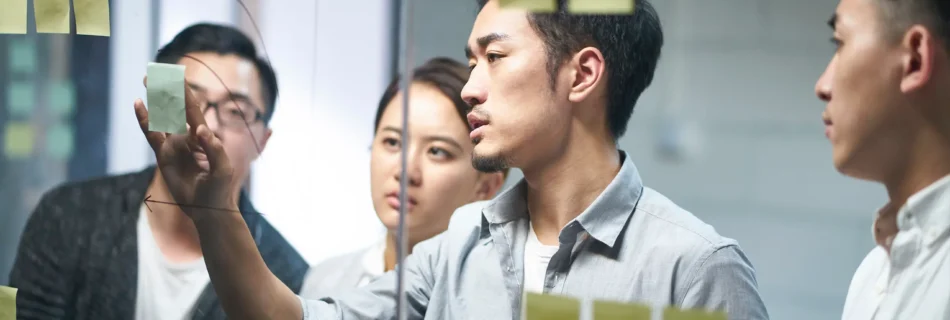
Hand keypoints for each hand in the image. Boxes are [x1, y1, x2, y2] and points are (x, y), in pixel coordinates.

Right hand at [134, 76, 236, 218]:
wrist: (208, 208)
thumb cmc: (220, 188)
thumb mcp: (222, 169)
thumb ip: (213, 149)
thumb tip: (199, 129)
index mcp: (204, 135)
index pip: (192, 108)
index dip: (184, 91)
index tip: (176, 74)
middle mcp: (188, 136)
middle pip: (175, 107)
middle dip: (168, 89)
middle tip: (157, 70)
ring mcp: (174, 145)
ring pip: (162, 117)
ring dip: (155, 99)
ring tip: (147, 80)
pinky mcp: (163, 156)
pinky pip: (151, 135)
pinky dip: (144, 120)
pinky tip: (138, 104)